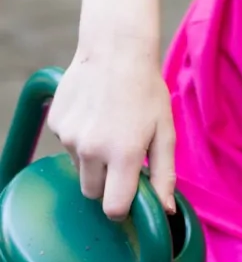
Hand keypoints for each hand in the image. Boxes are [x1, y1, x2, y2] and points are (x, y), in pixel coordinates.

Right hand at [47, 47, 175, 219]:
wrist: (115, 51)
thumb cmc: (146, 92)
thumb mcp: (165, 134)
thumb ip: (165, 176)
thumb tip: (166, 210)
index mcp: (123, 156)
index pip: (113, 208)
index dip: (122, 208)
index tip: (130, 198)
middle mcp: (91, 150)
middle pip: (92, 193)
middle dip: (107, 185)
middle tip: (122, 159)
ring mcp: (69, 137)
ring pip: (80, 169)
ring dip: (93, 161)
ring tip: (110, 131)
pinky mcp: (56, 124)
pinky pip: (68, 147)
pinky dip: (80, 140)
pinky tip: (95, 117)